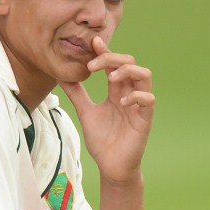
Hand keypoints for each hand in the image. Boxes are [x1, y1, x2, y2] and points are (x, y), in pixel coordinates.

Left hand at [59, 35, 154, 183]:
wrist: (111, 166)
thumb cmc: (102, 141)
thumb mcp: (85, 112)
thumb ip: (76, 93)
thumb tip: (60, 75)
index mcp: (116, 90)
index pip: (114, 63)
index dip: (105, 51)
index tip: (91, 43)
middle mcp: (129, 93)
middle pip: (130, 62)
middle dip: (112, 58)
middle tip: (92, 66)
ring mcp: (139, 105)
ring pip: (144, 75)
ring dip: (128, 71)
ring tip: (111, 78)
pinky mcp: (145, 119)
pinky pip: (148, 99)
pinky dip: (135, 96)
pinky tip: (120, 102)